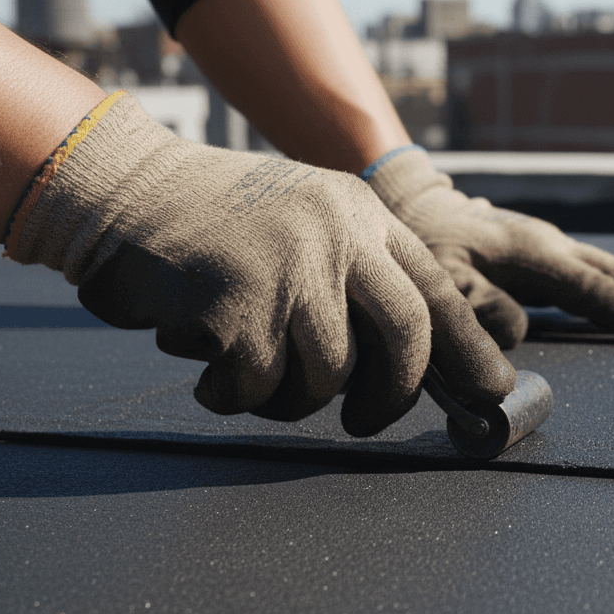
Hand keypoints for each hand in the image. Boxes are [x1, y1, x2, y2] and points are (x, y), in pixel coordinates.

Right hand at [6, 94, 514, 434]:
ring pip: (329, 374)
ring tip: (256, 376)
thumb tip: (415, 362)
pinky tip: (211, 373)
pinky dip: (235, 396)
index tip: (492, 390)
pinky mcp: (238, 303)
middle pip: (406, 335)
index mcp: (360, 214)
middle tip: (369, 422)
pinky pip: (261, 386)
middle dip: (394, 395)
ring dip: (293, 397)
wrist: (120, 191)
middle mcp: (337, 234)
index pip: (435, 288)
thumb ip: (357, 274)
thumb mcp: (305, 221)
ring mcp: (289, 265)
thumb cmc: (214, 225)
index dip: (469, 347)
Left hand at [365, 148, 613, 348]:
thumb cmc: (423, 243)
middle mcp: (554, 247)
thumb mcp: (438, 276)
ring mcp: (553, 249)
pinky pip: (600, 276)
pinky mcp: (546, 256)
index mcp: (535, 252)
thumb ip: (475, 305)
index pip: (596, 289)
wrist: (413, 206)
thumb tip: (519, 334)